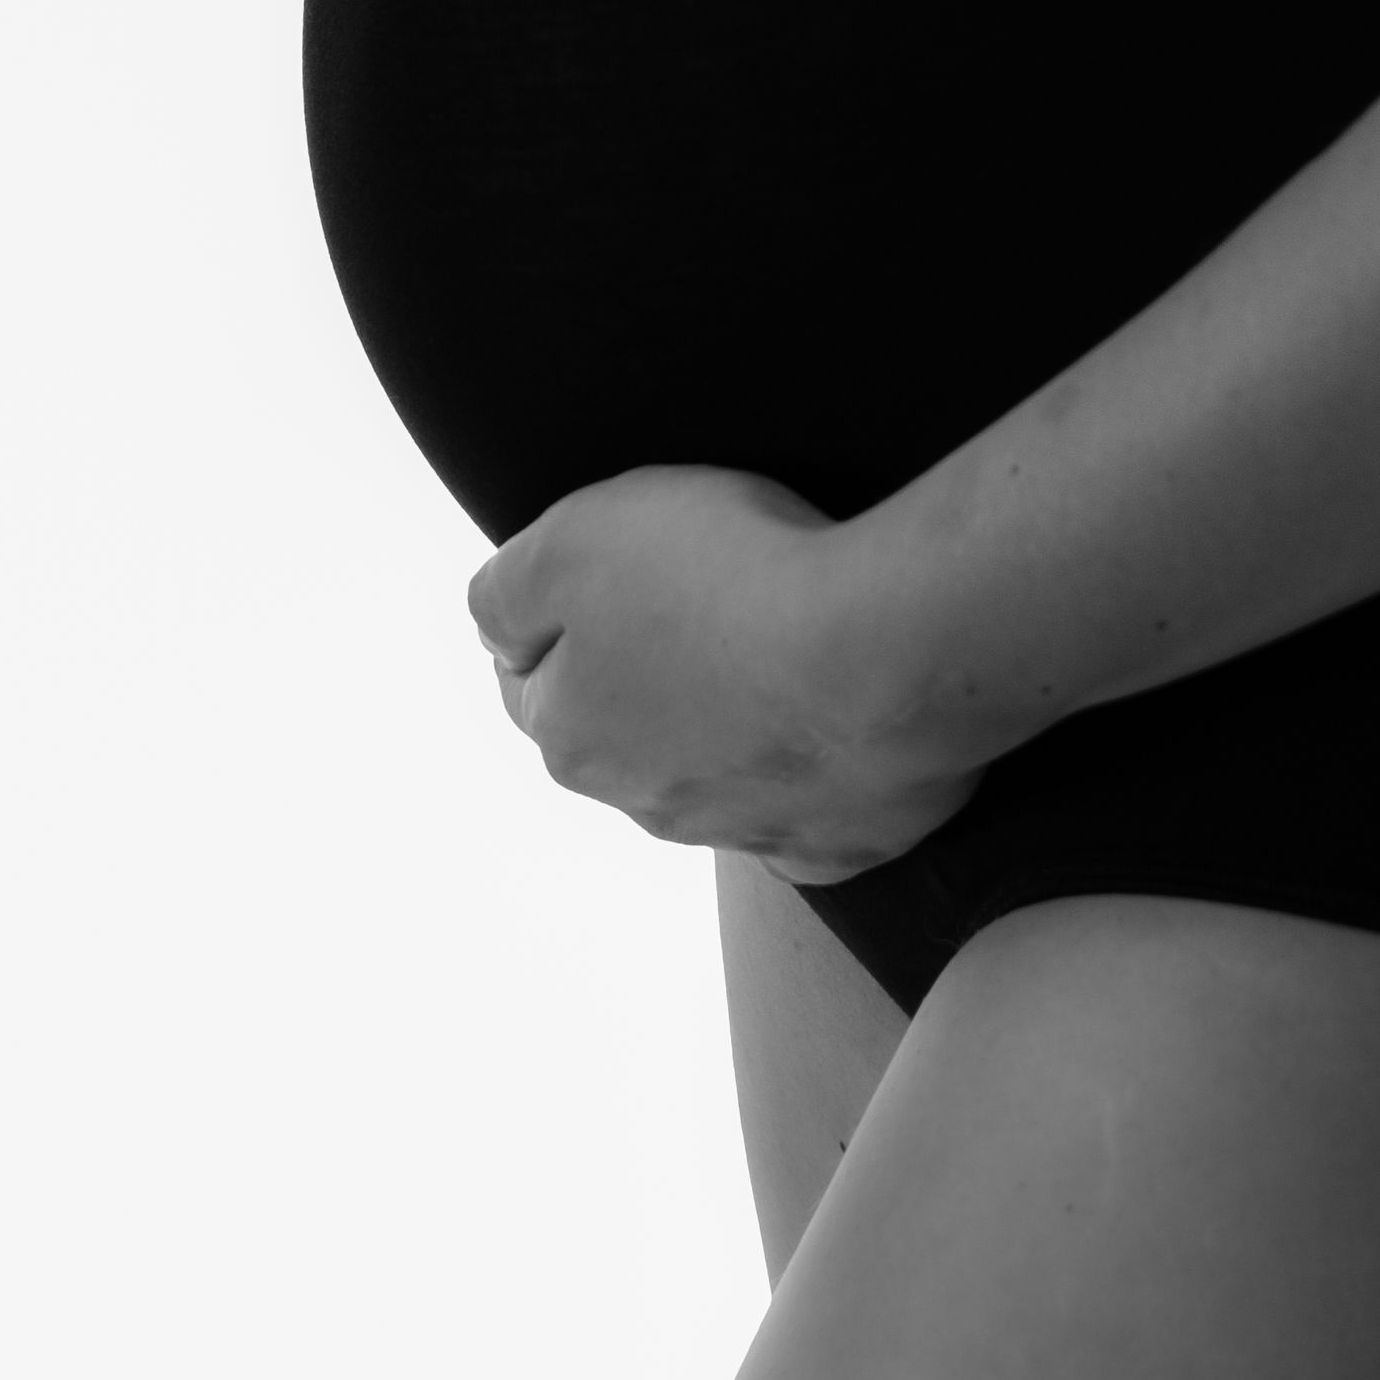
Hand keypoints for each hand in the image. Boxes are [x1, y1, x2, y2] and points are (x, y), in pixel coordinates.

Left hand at [466, 463, 990, 885]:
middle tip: (701, 600)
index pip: (531, 685)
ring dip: (732, 723)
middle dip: (648, 678)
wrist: (887, 649)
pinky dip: (814, 774)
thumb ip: (507, 590)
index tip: (608, 576)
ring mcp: (747, 831)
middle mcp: (648, 803)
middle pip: (627, 735)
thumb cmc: (732, 577)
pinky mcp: (839, 842)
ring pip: (716, 774)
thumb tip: (492, 629)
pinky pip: (809, 813)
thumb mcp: (577, 537)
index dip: (560, 624)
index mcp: (573, 735)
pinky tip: (835, 725)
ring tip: (782, 647)